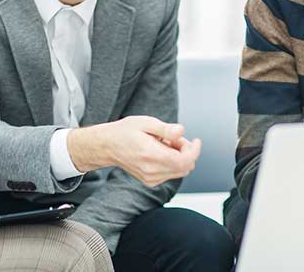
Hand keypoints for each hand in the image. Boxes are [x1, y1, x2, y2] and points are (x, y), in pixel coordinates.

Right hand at [68, 116, 200, 186]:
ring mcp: (150, 179)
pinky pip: (171, 174)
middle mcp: (151, 171)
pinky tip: (160, 152)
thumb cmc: (125, 132)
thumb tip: (181, 131)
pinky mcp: (150, 181)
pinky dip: (172, 163)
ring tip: (164, 143)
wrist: (107, 146)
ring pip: (179, 171)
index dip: (194, 150)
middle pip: (185, 167)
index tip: (195, 140)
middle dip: (186, 151)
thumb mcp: (146, 122)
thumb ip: (165, 129)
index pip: (184, 160)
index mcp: (151, 155)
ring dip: (179, 157)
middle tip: (173, 138)